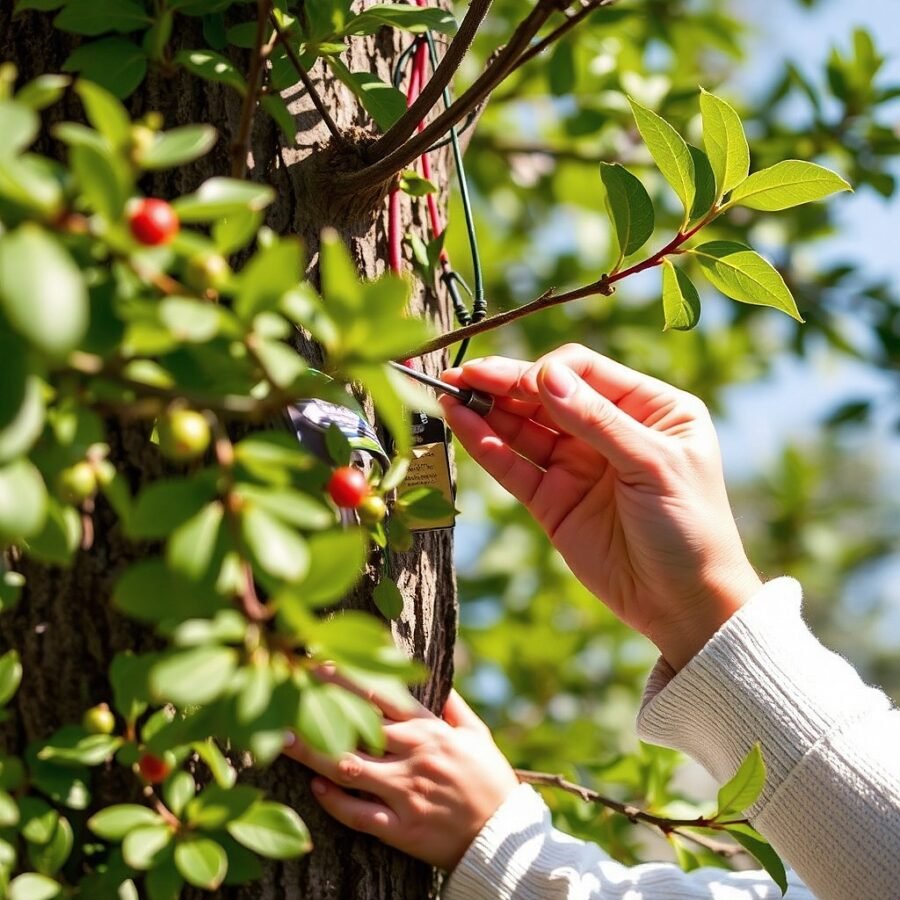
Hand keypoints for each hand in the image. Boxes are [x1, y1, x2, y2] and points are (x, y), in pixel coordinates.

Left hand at [283, 685, 518, 870]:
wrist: (504, 839)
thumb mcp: (478, 735)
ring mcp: (407, 793)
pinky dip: (335, 801)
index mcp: (432, 731)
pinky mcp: (403, 830)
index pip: (383, 696)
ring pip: (350, 769)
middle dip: (320, 710)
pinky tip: (314, 788)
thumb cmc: (490, 781)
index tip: (318, 665)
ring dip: (313, 753)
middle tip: (285, 695)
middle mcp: (416, 756)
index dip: (348, 679)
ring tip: (282, 740)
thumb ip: (452, 706)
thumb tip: (436, 680)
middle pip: (358, 728)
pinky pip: (360, 815)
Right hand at [441, 344, 761, 669]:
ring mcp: (577, 465)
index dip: (546, 371)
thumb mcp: (653, 465)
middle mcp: (609, 429)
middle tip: (460, 374)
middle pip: (546, 394)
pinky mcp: (553, 500)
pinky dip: (487, 447)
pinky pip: (514, 466)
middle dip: (503, 383)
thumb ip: (598, 420)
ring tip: (448, 394)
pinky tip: (461, 425)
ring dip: (487, 410)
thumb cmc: (690, 528)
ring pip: (524, 428)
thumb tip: (545, 374)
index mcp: (649, 407)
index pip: (584, 371)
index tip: (519, 382)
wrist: (685, 605)